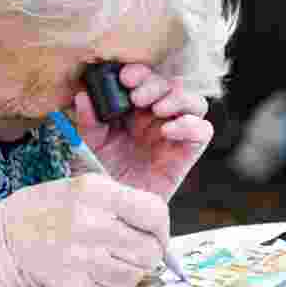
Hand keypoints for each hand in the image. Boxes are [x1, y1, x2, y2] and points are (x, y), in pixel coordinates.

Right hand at [0, 174, 168, 286]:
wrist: (3, 240)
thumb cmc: (50, 209)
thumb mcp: (86, 187)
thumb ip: (124, 204)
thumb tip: (160, 230)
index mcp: (97, 192)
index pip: (155, 212)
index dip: (161, 227)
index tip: (155, 232)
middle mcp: (92, 223)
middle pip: (150, 249)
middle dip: (150, 251)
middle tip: (135, 248)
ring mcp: (82, 257)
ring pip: (136, 274)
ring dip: (132, 269)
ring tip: (113, 257)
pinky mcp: (74, 285)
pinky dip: (114, 284)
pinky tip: (98, 270)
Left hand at [73, 64, 213, 201]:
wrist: (113, 213)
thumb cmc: (102, 177)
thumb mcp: (89, 145)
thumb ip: (88, 120)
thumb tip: (82, 95)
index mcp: (135, 110)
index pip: (146, 80)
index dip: (139, 72)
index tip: (124, 77)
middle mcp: (157, 119)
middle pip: (171, 85)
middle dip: (155, 84)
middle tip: (137, 96)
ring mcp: (175, 135)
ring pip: (193, 102)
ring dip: (177, 98)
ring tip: (157, 109)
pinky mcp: (186, 154)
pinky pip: (203, 131)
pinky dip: (191, 125)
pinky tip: (168, 130)